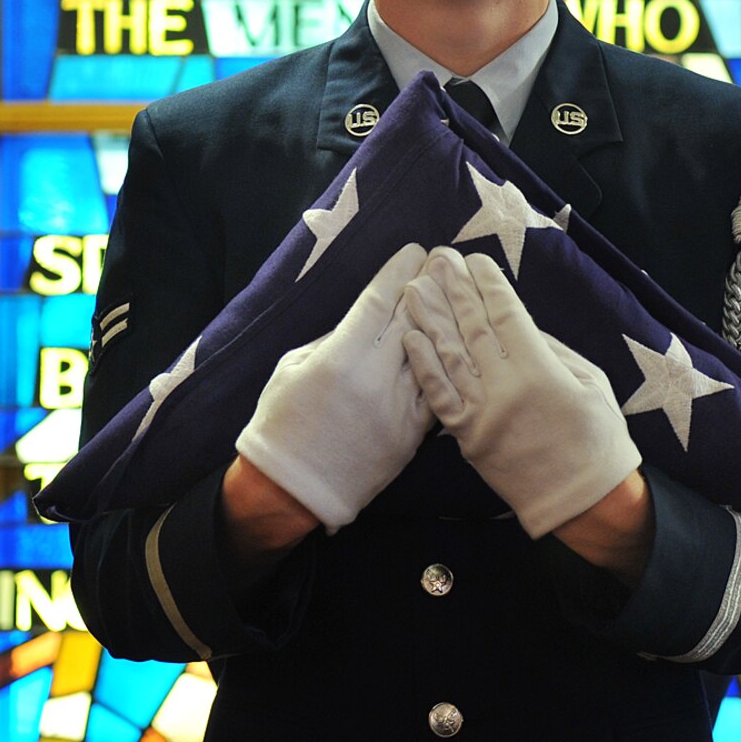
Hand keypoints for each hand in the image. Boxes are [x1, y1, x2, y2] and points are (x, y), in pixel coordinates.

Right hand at [235, 243, 433, 530]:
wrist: (293, 490)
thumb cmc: (283, 423)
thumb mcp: (293, 367)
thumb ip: (331, 340)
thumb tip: (364, 319)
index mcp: (340, 357)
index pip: (378, 302)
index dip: (398, 271)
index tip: (414, 251)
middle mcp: (374, 378)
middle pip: (412, 319)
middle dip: (428, 286)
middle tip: (443, 262)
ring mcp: (398, 408)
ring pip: (433, 352)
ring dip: (445, 320)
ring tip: (457, 294)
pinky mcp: (413, 434)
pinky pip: (437, 390)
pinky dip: (446, 365)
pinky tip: (457, 344)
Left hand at [400, 247, 640, 537]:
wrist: (584, 502)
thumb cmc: (598, 438)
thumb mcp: (591, 382)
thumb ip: (554, 350)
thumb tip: (520, 323)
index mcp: (541, 371)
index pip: (507, 315)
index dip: (489, 285)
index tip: (475, 259)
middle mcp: (505, 387)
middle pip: (473, 328)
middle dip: (455, 290)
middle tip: (439, 259)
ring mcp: (482, 413)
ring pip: (449, 356)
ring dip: (430, 319)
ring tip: (414, 287)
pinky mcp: (467, 437)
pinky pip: (439, 397)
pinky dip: (424, 366)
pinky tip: (410, 338)